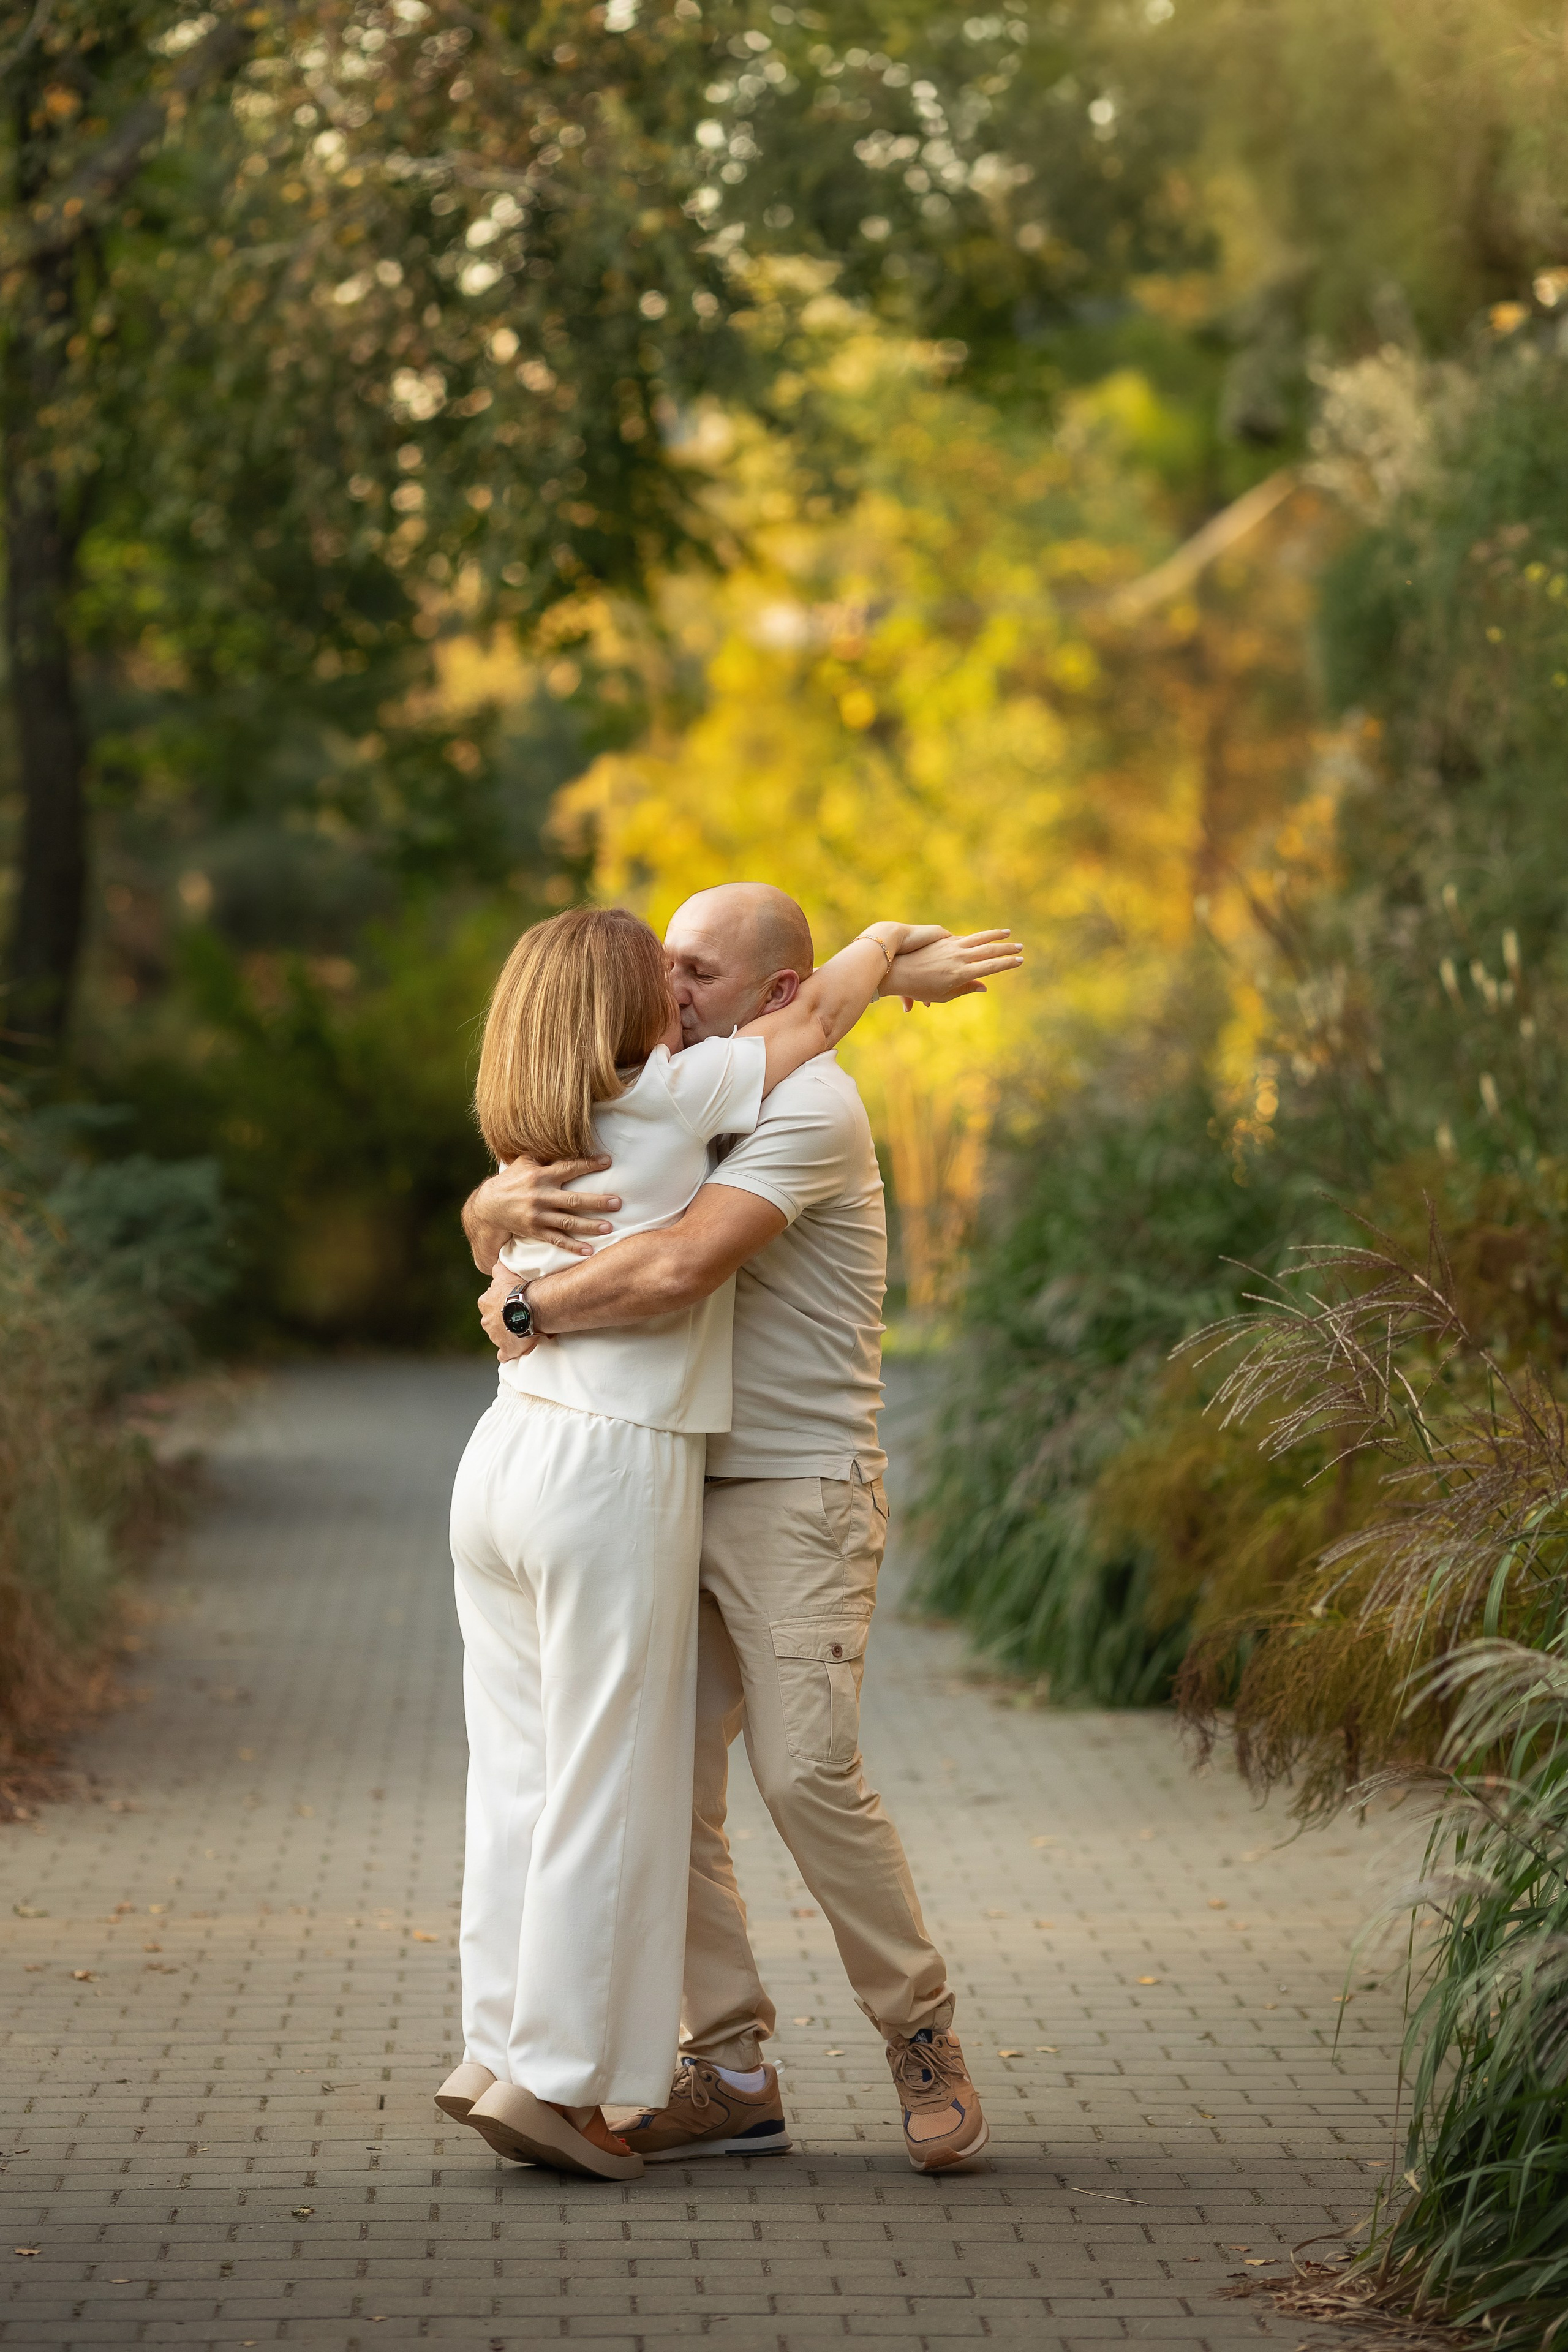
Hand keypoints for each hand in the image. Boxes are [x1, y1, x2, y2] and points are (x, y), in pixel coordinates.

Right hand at [472, 1155, 619, 1258]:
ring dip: (589, 1226)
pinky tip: (589, 1251)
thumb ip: (544, 1153)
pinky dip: (572, 1247)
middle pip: (573, 1200)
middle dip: (596, 1202)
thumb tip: (564, 1136)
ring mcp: (538, 1216)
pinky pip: (556, 1240)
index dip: (588, 1164)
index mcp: (540, 1176)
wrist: (489, 1207)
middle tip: (617, 1203)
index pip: (568, 1168)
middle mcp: (540, 1196)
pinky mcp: (535, 1231)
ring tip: (609, 1228)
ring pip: (568, 1223)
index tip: (608, 1161)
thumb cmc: (513, 1180)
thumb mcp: (524, 1162)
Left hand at [479, 1264, 541, 1359]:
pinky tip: (514, 1351)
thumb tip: (496, 1262)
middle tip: (518, 1315)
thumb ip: (498, 1269)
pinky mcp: (506, 1350)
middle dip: (502, 1319)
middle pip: (493, 1320)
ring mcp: (494, 1337)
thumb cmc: (517, 1290)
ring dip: (507, 1334)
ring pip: (498, 1336)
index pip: (489, 1303)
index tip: (511, 1302)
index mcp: (485, 1303)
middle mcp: (486, 1320)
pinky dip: (507, 1353)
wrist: (527, 1309)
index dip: (500, 1302)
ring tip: (523, 1330)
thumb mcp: (504, 1273)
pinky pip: (504, 1355)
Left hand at [886, 927, 1023, 1006]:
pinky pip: (964, 938)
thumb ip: (965, 989)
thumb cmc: (919, 988)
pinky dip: (976, 938)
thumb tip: (984, 987)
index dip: (1006, 963)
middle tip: (1021, 947)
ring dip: (995, 936)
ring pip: (978, 938)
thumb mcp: (943, 995)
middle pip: (988, 950)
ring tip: (1008, 933)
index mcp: (960, 974)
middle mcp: (958, 958)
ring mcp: (951, 946)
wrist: (898, 970)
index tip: (1020, 961)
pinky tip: (984, 938)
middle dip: (1006, 949)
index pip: (990, 967)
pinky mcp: (943, 940)